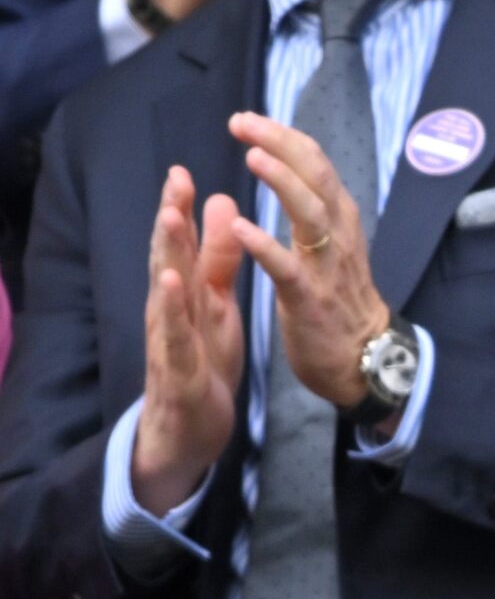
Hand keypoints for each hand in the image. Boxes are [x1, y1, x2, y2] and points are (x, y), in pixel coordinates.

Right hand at [133, 165, 245, 513]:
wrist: (190, 428)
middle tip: (177, 178)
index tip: (185, 169)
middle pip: (169, 258)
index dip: (182, 208)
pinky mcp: (181, 371)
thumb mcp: (216, 305)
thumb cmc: (202, 360)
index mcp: (186, 293)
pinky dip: (174, 311)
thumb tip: (221, 205)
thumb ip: (218, 259)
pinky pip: (177, 337)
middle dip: (172, 218)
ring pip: (168, 292)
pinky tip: (173, 285)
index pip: (182, 244)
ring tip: (171, 218)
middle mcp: (173, 310)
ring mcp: (172, 339)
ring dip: (168, 255)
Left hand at [226, 111, 392, 410]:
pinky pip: (288, 268)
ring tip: (252, 157)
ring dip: (283, 183)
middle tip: (241, 122)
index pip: (315, 163)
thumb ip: (315, 209)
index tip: (247, 119)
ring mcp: (326, 267)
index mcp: (339, 220)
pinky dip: (266, 246)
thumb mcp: (335, 246)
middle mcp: (338, 235)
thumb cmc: (341, 302)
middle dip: (279, 144)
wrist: (365, 359)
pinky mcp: (310, 299)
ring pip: (310, 214)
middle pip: (315, 176)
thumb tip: (294, 169)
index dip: (282, 136)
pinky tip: (242, 228)